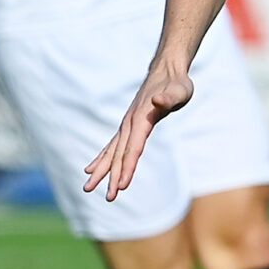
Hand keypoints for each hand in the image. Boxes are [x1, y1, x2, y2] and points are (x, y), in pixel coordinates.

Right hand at [83, 58, 195, 199]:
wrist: (167, 71)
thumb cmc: (177, 84)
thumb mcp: (180, 90)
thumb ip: (170, 97)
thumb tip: (158, 101)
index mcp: (141, 119)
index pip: (133, 149)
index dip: (127, 168)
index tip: (121, 186)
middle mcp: (129, 124)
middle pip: (118, 155)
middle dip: (111, 177)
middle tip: (107, 197)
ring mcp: (127, 125)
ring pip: (111, 152)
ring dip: (101, 171)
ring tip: (88, 187)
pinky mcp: (128, 126)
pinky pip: (112, 146)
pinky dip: (102, 158)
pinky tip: (92, 169)